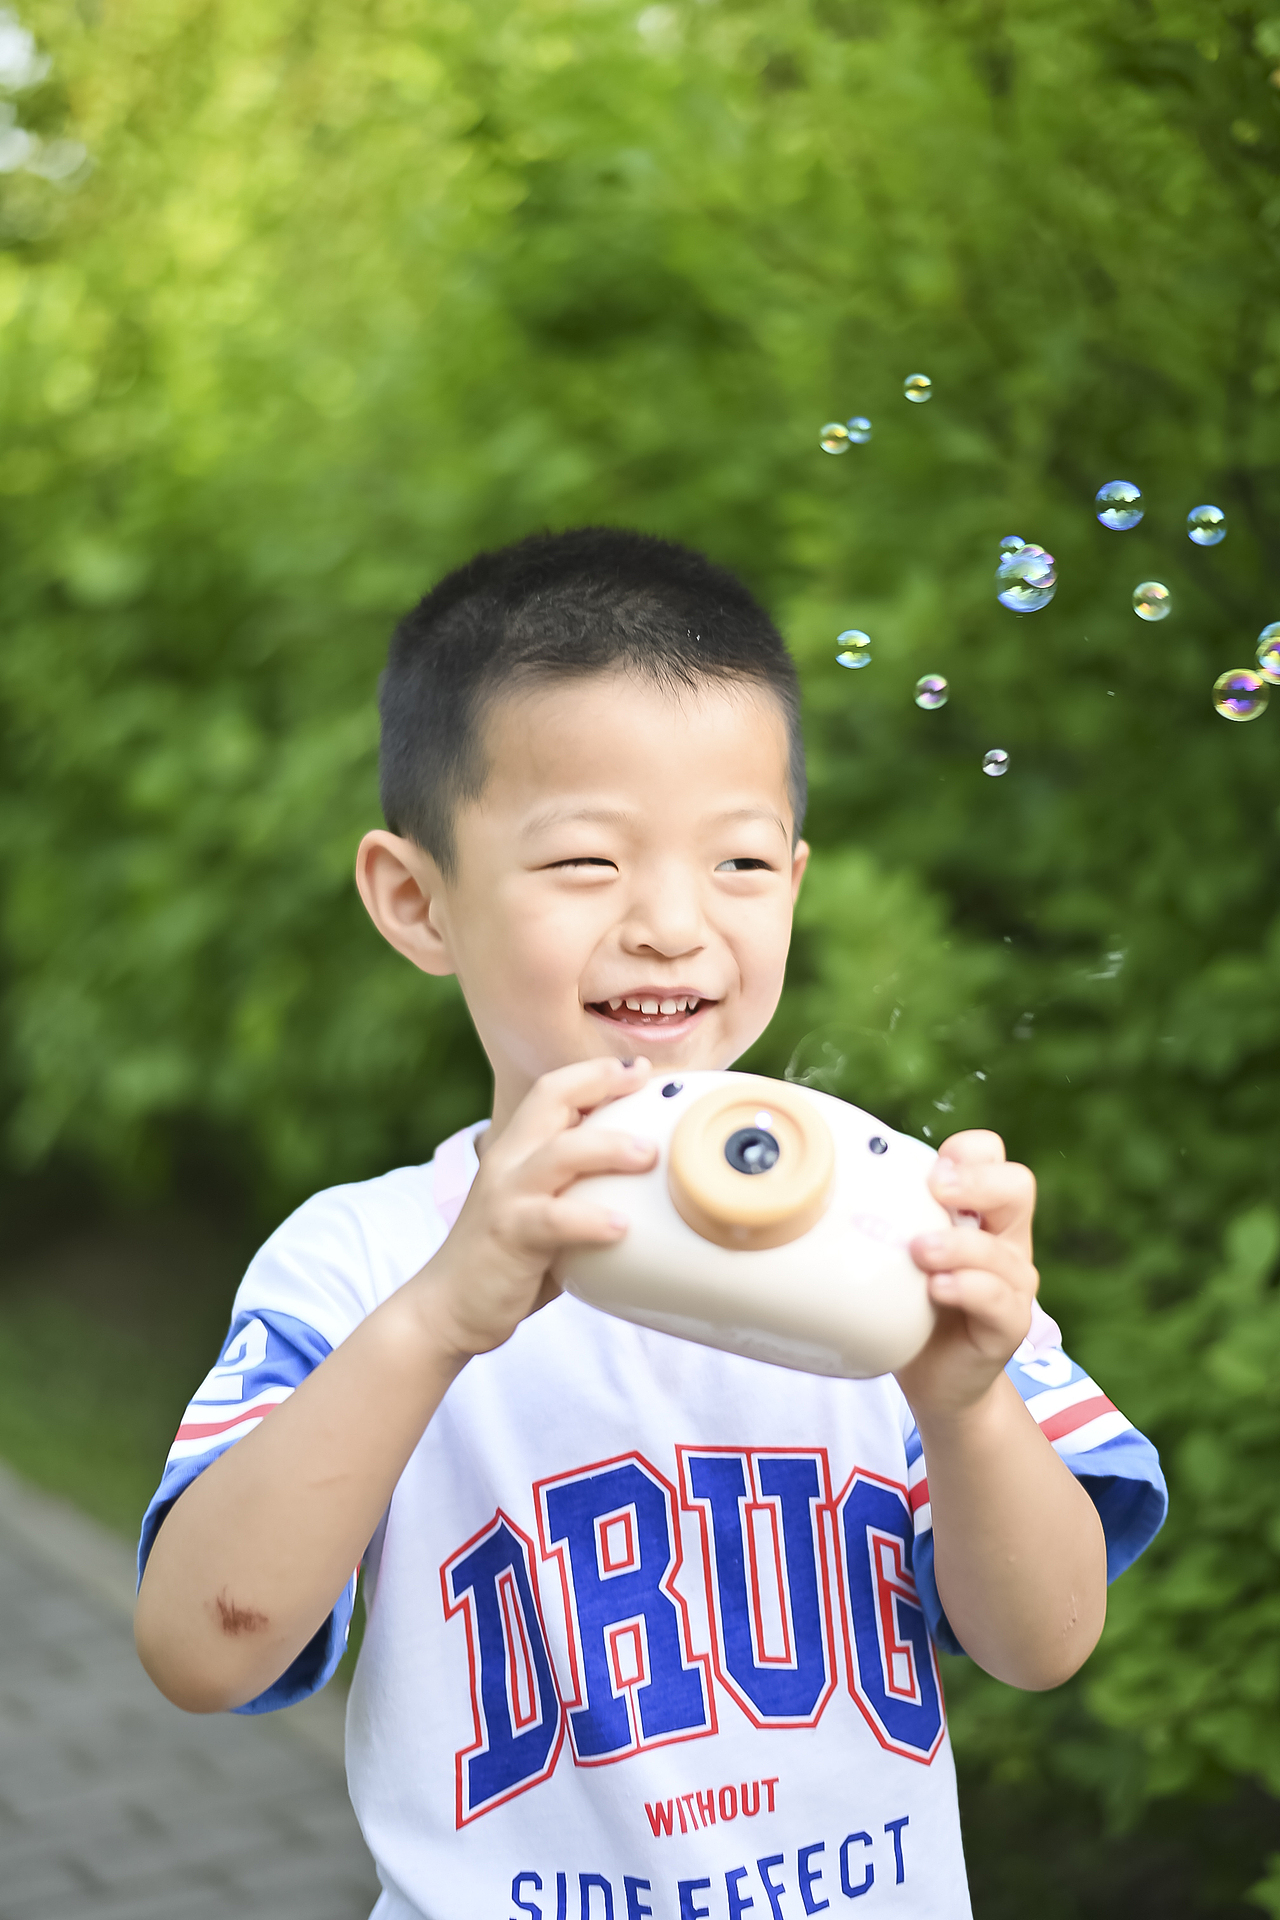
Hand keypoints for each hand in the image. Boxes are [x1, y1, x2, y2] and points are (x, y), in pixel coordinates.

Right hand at [413, 1056, 657, 1362]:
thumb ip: (582, 1191)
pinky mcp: (510, 1235)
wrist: (448, 1307)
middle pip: (551, 1099)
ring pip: (559, 1153)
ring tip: (649, 1155)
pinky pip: (554, 1220)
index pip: (553, 1090)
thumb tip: (650, 1186)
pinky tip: (621, 1228)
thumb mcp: (546, 1211)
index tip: (640, 1069)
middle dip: (600, 1082)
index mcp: (518, 1149)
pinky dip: (590, 1219)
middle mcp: (509, 1161)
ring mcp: (507, 1196)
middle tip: (646, 1084)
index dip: (596, 1073)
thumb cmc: (509, 1260)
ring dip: (607, 1148)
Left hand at [895, 1130, 1038, 1422]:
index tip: (928, 1170)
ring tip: (919, 1251)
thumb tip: (821, 1178)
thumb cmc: (909, 1302)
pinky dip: (966, 1288)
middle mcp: (1005, 1240)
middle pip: (1017, 1186)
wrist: (934, 1377)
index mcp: (981, 1211)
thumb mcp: (896, 1250)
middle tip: (935, 1189)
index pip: (991, 1155)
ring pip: (1000, 1250)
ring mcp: (1012, 1284)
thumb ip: (884, 1215)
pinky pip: (998, 1299)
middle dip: (977, 1181)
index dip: (966, 1152)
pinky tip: (935, 1289)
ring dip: (957, 1244)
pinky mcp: (1009, 1325)